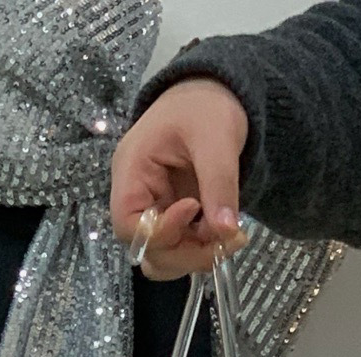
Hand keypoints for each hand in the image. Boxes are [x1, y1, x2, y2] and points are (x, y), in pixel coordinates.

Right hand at [111, 79, 248, 279]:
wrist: (214, 95)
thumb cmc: (206, 105)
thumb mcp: (216, 137)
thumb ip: (219, 183)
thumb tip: (226, 230)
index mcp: (132, 170)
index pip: (128, 224)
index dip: (161, 232)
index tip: (195, 209)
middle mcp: (138, 196)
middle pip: (148, 250)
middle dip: (187, 253)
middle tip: (229, 239)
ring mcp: (156, 210)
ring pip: (165, 257)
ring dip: (197, 257)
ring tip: (232, 237)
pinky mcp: (175, 219)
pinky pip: (182, 249)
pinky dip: (204, 250)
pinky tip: (228, 232)